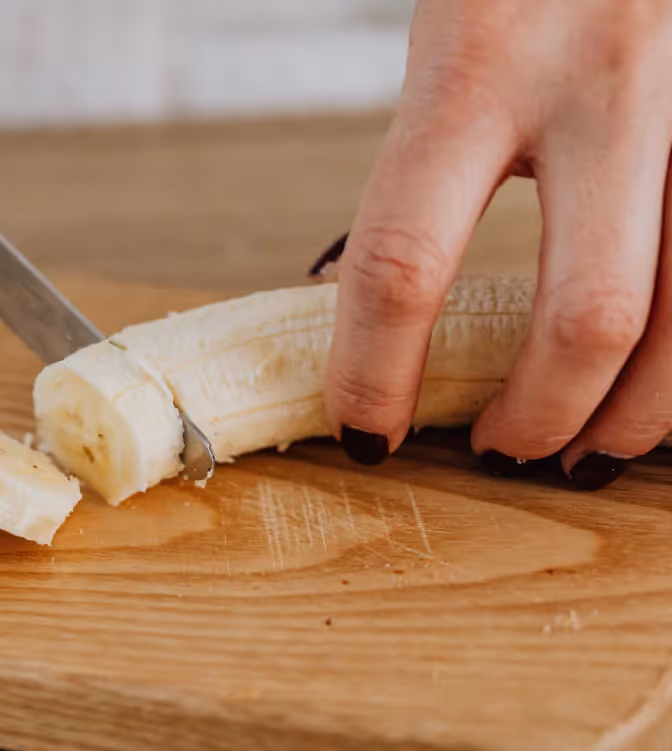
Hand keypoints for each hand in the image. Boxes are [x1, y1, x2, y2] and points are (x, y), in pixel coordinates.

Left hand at [324, 0, 671, 489]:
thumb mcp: (454, 34)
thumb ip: (436, 154)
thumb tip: (396, 304)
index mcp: (476, 64)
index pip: (402, 265)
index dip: (375, 375)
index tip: (366, 430)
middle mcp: (604, 83)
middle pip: (587, 320)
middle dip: (540, 417)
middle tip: (501, 450)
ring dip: (640, 414)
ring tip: (587, 448)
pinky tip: (654, 373)